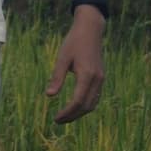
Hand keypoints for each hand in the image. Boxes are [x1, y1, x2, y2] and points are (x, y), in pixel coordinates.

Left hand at [50, 9, 108, 123]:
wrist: (90, 30)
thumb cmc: (74, 42)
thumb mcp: (62, 58)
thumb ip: (57, 77)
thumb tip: (49, 96)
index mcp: (87, 75)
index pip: (78, 101)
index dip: (67, 112)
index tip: (56, 118)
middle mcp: (97, 79)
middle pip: (86, 106)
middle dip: (72, 116)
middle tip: (57, 120)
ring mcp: (101, 79)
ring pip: (92, 104)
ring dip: (79, 113)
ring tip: (65, 116)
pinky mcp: (101, 78)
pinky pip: (95, 97)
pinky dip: (85, 106)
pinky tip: (74, 107)